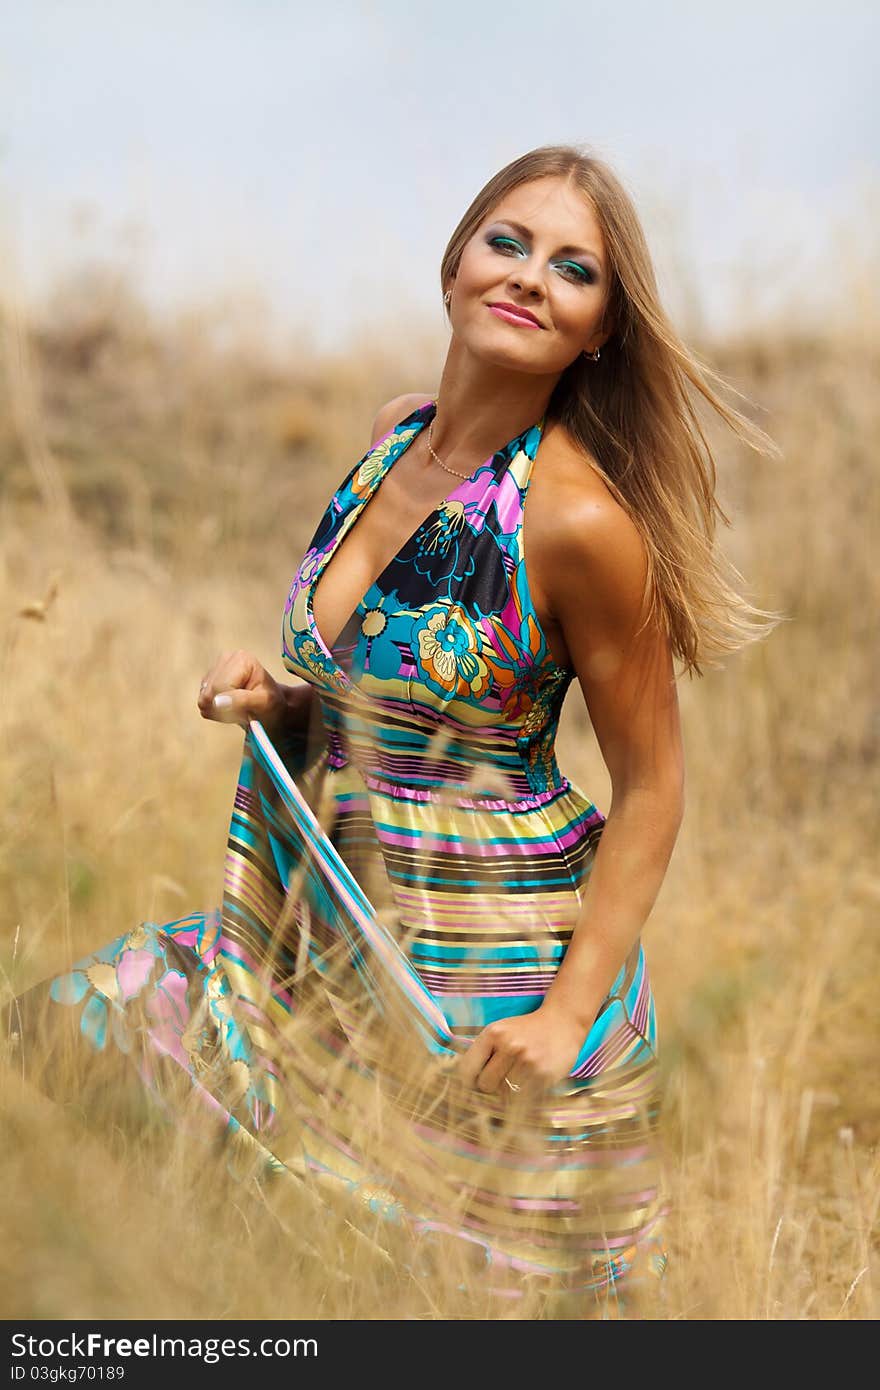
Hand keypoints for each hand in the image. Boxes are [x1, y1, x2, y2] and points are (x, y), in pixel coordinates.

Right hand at [197, 649, 285, 732]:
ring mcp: (215, 669)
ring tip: (239, 709)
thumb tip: (217, 702)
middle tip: (244, 712)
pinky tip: (231, 707)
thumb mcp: (263, 703)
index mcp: (242, 659)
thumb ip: (242, 700)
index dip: (230, 705)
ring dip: (221, 711)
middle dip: (225, 708)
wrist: (271, 707)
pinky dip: (217, 711)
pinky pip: (203, 703)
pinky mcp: (208, 681)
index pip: (220, 687)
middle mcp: (226, 659)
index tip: (246, 712)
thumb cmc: (271, 703)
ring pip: (204, 699)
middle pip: (210, 692)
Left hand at [454, 1001, 585, 1098]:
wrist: (562, 1023)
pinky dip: (524, 1094)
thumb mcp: (500, 1032)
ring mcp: (527, 1061)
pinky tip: (531, 1079)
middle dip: (490, 1086)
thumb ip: (481, 1054)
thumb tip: (461, 1085)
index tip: (472, 1084)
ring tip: (518, 1077)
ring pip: (504, 1095)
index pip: (467, 1069)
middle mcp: (509, 1045)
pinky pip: (523, 1097)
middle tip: (502, 1077)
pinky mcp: (543, 1075)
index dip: (467, 1081)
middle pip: (485, 1085)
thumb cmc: (525, 1031)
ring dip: (509, 1091)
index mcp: (493, 1033)